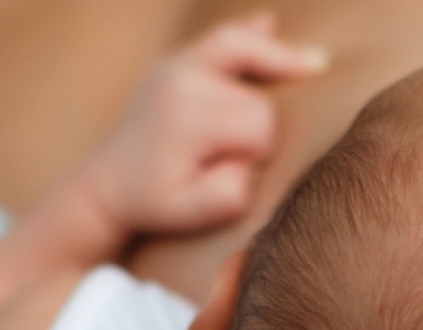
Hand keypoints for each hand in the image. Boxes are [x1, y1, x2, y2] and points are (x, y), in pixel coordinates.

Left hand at [77, 12, 326, 234]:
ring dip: (273, 66)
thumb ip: (229, 194)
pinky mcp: (175, 62)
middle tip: (227, 155)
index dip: (259, 152)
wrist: (107, 187)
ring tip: (315, 64)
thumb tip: (248, 157)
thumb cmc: (155, 203)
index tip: (234, 171)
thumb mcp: (191, 214)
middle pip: (260, 94)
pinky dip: (249, 33)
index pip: (261, 125)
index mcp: (187, 117)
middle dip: (259, 125)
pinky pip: (220, 37)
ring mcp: (175, 65)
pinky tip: (270, 23)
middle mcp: (181, 79)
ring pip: (248, 52)